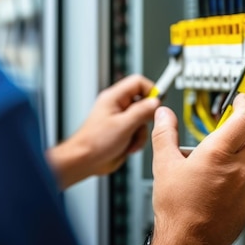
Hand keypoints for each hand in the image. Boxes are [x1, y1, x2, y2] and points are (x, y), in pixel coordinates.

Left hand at [46, 74, 160, 188]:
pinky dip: (137, 140)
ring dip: (141, 132)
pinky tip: (128, 146)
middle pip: (143, 102)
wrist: (85, 161)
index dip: (151, 90)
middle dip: (146, 117)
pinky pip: (139, 131)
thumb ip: (142, 112)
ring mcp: (121, 119)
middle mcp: (118, 106)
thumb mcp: (124, 125)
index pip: (138, 83)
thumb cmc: (94, 143)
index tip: (159, 102)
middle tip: (141, 126)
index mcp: (114, 97)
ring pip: (143, 119)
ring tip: (131, 140)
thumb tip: (156, 102)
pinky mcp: (123, 131)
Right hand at [150, 93, 244, 244]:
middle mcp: (238, 170)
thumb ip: (165, 134)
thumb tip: (164, 115)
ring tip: (229, 146)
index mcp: (218, 155)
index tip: (241, 99)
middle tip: (241, 116)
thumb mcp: (163, 164)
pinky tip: (226, 173)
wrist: (187, 242)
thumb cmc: (177, 209)